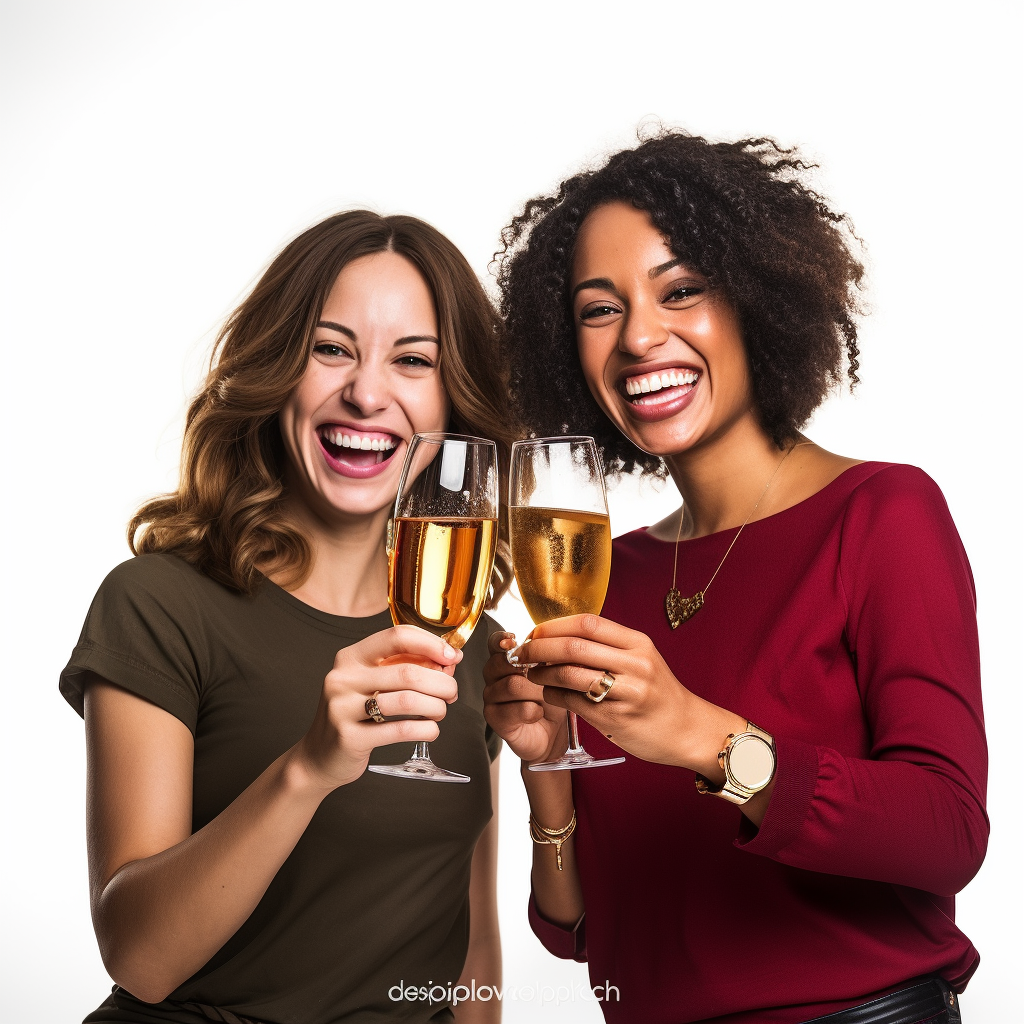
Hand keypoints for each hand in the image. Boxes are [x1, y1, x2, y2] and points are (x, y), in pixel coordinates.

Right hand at [292, 625, 461, 791]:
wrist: (320, 756)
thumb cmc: (355, 715)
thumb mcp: (373, 683)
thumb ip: (406, 667)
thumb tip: (450, 659)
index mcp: (350, 657)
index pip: (396, 637)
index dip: (430, 644)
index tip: (451, 657)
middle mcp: (342, 678)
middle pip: (408, 672)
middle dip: (441, 682)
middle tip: (452, 692)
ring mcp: (342, 708)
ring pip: (408, 700)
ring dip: (436, 706)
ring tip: (441, 711)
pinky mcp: (350, 738)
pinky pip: (401, 729)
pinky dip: (426, 729)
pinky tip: (431, 729)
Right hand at [482, 631, 567, 763]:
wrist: (554, 731)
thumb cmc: (553, 695)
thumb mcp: (555, 671)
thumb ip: (547, 656)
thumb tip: (550, 644)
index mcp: (504, 658)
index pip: (495, 642)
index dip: (502, 640)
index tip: (514, 640)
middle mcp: (493, 675)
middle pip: (502, 662)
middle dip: (530, 669)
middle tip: (547, 677)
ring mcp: (491, 696)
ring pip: (512, 685)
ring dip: (536, 692)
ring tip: (546, 698)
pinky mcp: (494, 718)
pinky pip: (515, 709)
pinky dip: (533, 711)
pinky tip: (539, 713)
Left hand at [523, 614, 743, 772]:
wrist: (688, 729)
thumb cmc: (659, 693)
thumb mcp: (642, 659)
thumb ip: (608, 646)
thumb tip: (560, 636)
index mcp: (638, 643)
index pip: (587, 622)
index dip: (554, 626)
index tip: (535, 632)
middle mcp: (634, 664)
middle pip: (573, 646)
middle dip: (539, 647)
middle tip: (522, 652)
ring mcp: (626, 693)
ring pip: (569, 674)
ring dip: (541, 672)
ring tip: (531, 673)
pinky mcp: (616, 719)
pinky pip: (573, 702)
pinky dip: (553, 695)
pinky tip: (547, 694)